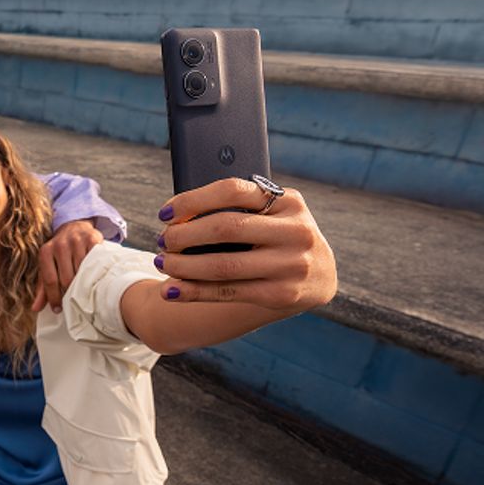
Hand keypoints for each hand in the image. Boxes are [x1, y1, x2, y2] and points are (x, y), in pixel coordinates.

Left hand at [33, 219, 103, 312]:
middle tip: (74, 302)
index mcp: (45, 252)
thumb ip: (42, 288)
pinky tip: (96, 278)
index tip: (58, 310)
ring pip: (81, 271)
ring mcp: (76, 241)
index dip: (54, 297)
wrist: (74, 227)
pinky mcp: (92, 239)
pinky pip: (94, 261)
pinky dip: (95, 271)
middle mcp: (60, 245)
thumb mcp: (47, 267)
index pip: (50, 280)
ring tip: (86, 292)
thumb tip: (35, 308)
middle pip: (66, 278)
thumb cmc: (59, 253)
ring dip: (84, 284)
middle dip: (70, 293)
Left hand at [155, 177, 335, 310]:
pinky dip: (194, 291)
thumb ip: (241, 208)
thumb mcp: (274, 214)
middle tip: (162, 241)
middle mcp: (295, 231)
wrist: (321, 276)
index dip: (192, 200)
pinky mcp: (281, 294)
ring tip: (162, 264)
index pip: (232, 190)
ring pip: (223, 266)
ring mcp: (291, 265)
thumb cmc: (280, 237)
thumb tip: (178, 215)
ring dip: (183, 266)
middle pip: (225, 228)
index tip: (165, 213)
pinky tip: (172, 290)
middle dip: (184, 235)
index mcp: (289, 201)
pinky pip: (228, 292)